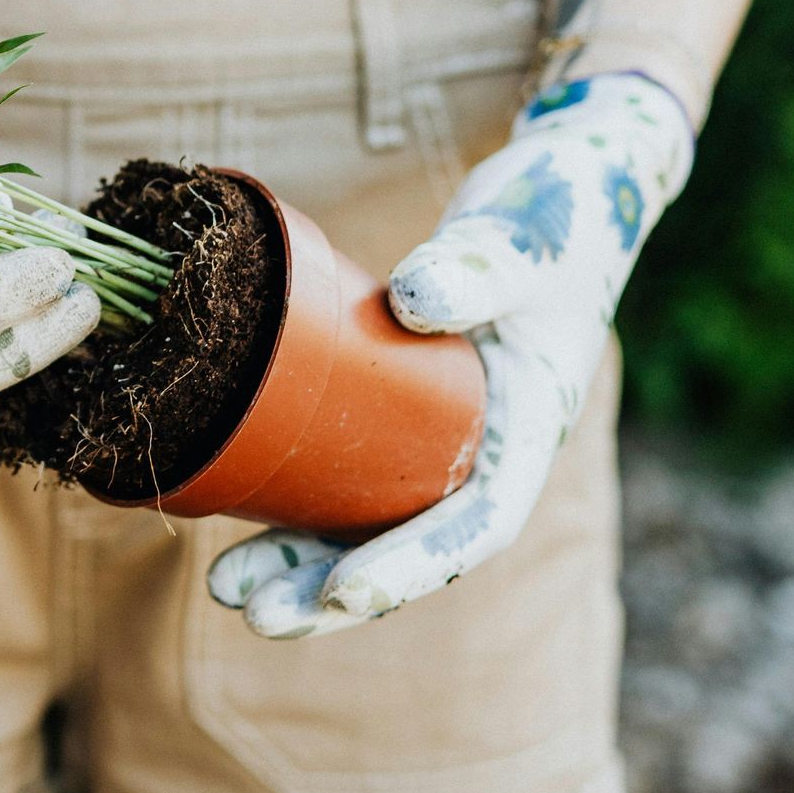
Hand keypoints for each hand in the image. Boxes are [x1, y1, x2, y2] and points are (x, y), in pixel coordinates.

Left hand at [208, 75, 692, 636]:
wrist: (568, 182)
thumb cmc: (558, 210)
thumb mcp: (527, 238)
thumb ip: (480, 266)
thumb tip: (415, 301)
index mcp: (531, 426)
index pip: (474, 523)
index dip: (411, 564)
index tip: (344, 590)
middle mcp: (488, 449)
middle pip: (408, 547)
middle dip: (330, 590)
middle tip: (250, 611)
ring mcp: (443, 435)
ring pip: (368, 521)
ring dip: (300, 561)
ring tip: (225, 588)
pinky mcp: (403, 407)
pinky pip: (349, 473)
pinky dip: (297, 501)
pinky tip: (233, 512)